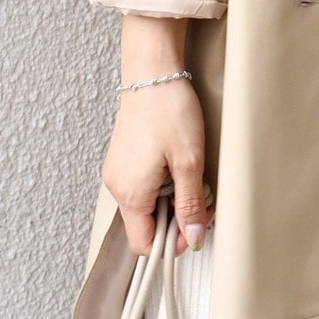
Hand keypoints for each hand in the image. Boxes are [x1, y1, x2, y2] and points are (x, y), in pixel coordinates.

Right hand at [102, 71, 213, 258]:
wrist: (152, 73)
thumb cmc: (169, 111)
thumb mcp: (189, 161)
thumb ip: (190, 204)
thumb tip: (194, 237)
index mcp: (130, 193)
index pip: (144, 245)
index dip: (173, 243)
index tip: (196, 225)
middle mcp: (117, 186)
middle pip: (146, 225)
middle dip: (177, 218)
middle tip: (201, 195)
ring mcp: (118, 171)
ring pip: (146, 205)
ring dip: (171, 199)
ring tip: (190, 173)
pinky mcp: (123, 158)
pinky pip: (142, 185)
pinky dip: (162, 183)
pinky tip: (178, 163)